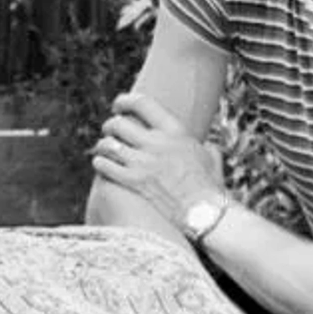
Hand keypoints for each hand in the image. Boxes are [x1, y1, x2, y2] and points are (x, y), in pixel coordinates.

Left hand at [91, 92, 222, 221]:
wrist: (205, 212)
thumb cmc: (210, 187)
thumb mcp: (212, 159)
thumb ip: (206, 148)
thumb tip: (208, 146)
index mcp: (175, 131)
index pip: (143, 103)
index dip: (125, 101)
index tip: (119, 105)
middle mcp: (157, 143)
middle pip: (119, 124)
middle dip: (110, 126)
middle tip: (109, 131)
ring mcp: (144, 162)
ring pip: (109, 144)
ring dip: (103, 145)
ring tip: (103, 148)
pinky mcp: (134, 182)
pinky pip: (106, 166)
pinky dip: (100, 163)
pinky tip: (100, 163)